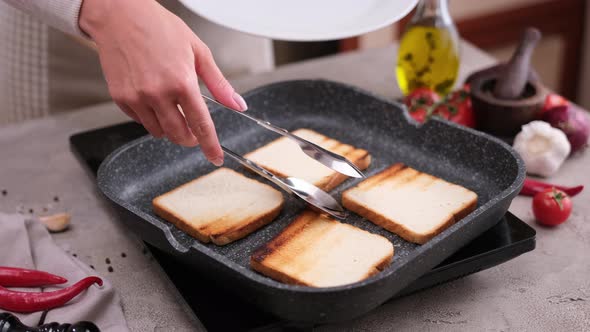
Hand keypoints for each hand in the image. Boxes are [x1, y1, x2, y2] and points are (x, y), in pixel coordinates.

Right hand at [79, 0, 247, 165]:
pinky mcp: (121, 98)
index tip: (215, 157)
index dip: (209, 145)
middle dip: (190, 138)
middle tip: (194, 131)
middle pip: (178, 135)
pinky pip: (140, 121)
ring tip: (171, 107)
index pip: (201, 124)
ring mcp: (137, 97)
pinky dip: (150, 117)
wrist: (121, 16)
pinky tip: (153, 98)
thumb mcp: (198, 51)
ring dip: (170, 127)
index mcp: (182, 82)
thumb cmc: (160, 28)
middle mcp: (158, 93)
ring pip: (158, 131)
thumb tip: (238, 104)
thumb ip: (219, 84)